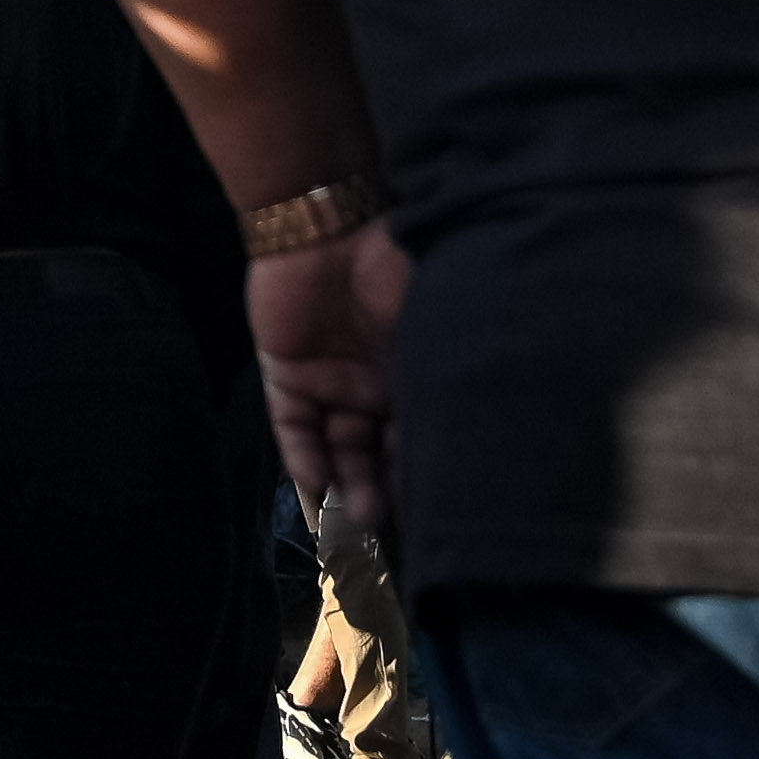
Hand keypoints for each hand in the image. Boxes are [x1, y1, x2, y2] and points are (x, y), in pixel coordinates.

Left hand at [248, 220, 414, 541]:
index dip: (423, 475)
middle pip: (375, 454)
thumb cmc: (393, 269)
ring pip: (336, 449)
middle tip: (388, 536)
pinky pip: (293, 430)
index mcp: (410, 372)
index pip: (415, 437)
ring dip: (345, 489)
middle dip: (382, 494)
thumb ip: (440, 382)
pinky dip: (303, 464)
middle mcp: (370, 385)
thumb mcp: (430, 331)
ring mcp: (327, 380)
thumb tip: (473, 449)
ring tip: (355, 528)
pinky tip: (316, 498)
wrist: (326, 222)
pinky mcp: (285, 373)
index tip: (436, 517)